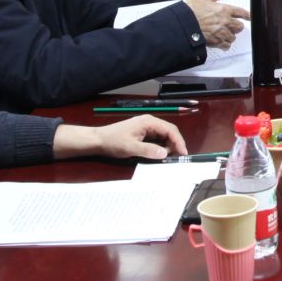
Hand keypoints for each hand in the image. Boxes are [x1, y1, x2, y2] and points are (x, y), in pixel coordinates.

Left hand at [54, 115, 188, 161]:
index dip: (179, 142)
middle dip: (175, 144)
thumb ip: (149, 150)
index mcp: (149, 122)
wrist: (98, 140)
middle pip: (169, 132)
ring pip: (163, 136)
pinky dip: (160, 147)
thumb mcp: (131, 148)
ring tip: (167, 158)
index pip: (170, 130)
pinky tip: (159, 155)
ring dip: (167, 146)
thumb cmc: (113, 142)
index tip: (184, 154)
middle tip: (177, 158)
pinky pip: (156, 139)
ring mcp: (146, 127)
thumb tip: (166, 154)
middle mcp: (150, 122)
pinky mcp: (142, 133)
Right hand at [184, 0, 251, 47]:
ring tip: (226, 34)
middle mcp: (225, 22)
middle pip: (239, 27)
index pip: (241, 12)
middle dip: (237, 26)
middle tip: (234, 26)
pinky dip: (225, 44)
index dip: (247, 15)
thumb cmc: (192, 9)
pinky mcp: (215, 41)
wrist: (183, 23)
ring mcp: (221, 32)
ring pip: (233, 36)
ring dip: (231, 35)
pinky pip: (226, 45)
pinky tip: (222, 43)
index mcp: (224, 10)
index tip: (249, 17)